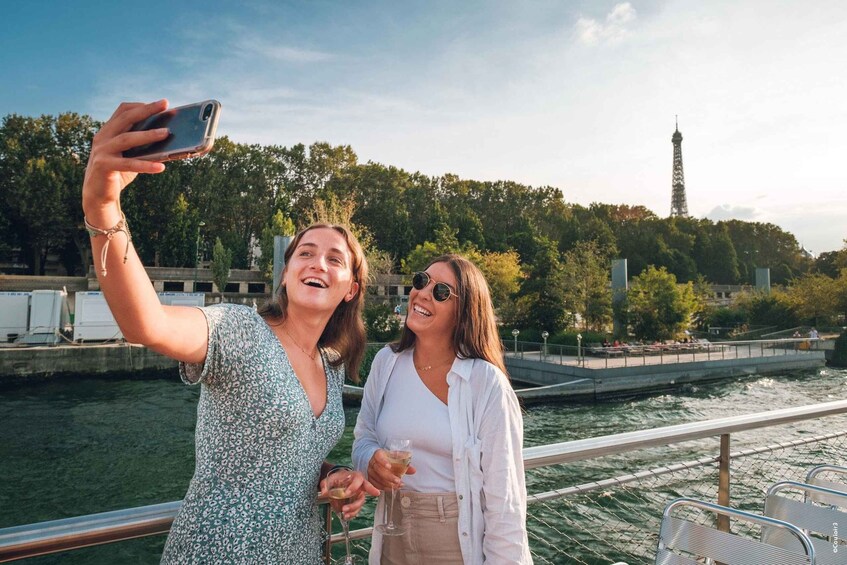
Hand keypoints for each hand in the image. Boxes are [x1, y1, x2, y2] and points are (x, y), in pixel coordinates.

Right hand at [82, 100, 170, 220]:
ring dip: (148, 135)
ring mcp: (102, 151)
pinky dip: (146, 165)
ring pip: (127, 139)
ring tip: (167, 132)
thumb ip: (142, 146)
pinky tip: (160, 167)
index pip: (123, 111)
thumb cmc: (118, 172)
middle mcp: (102, 137)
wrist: (98, 194)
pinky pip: (128, 164)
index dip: (141, 106)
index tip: (161, 104)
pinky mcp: (104, 166)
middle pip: (125, 119)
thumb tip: (169, 138)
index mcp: (108, 131)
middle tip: (165, 105)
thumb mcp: (130, 155)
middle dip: (146, 111)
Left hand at [320, 470, 379, 520]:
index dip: (354, 487)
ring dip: (352, 511)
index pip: (358, 480)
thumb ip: (326, 484)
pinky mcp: (357, 502)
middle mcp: (360, 486)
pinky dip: (351, 514)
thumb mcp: (331, 478)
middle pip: (362, 495)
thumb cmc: (338, 478)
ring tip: (344, 514)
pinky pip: (356, 509)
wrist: (340, 480)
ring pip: (360, 504)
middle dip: (355, 504)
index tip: (346, 494)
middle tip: (344, 508)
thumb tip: (324, 493)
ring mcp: (359, 495)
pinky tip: (346, 516)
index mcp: (356, 477)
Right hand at [366, 449, 416, 490]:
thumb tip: (413, 470)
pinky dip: (384, 488)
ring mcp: (370, 471)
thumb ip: (404, 463)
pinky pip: (376, 484)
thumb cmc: (388, 458)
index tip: (389, 466)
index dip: (383, 461)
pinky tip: (392, 488)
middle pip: (378, 470)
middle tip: (398, 481)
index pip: (379, 456)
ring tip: (398, 485)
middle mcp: (372, 462)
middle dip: (389, 476)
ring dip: (388, 484)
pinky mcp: (370, 478)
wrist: (377, 460)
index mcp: (378, 454)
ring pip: (377, 479)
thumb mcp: (396, 457)